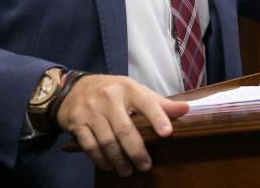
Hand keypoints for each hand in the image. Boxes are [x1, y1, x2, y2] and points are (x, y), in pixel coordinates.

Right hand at [54, 74, 188, 175]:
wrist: (74, 89)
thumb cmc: (112, 91)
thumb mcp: (135, 91)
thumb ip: (158, 103)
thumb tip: (186, 109)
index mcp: (127, 88)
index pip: (146, 102)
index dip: (158, 117)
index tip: (167, 133)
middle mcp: (109, 98)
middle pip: (125, 129)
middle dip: (136, 151)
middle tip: (145, 166)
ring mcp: (91, 110)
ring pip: (107, 141)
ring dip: (119, 160)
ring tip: (128, 170)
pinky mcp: (77, 123)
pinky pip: (90, 146)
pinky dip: (100, 159)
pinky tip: (109, 166)